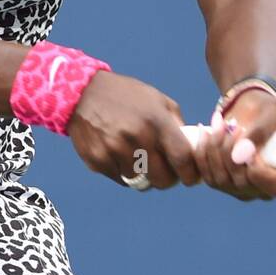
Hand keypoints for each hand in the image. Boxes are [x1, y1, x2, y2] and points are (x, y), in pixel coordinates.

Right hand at [64, 71, 201, 189]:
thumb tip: (191, 150)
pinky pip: (120, 179)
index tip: (190, 177)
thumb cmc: (126, 96)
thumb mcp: (156, 100)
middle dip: (167, 179)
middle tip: (163, 172)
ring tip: (136, 157)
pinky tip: (118, 154)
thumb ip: (175, 124)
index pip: (182, 158)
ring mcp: (116, 150)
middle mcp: (137, 136)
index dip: (190, 173)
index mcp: (156, 121)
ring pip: (140, 182)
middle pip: (163, 179)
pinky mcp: (98, 160)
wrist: (84, 92)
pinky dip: (123, 172)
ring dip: (142, 175)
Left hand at [192, 88, 275, 200]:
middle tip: (228, 126)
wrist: (252, 109)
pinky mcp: (227, 184)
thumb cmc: (269, 110)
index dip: (264, 176)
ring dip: (214, 150)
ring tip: (217, 123)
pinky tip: (204, 131)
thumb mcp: (270, 114)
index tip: (251, 156)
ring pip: (223, 181)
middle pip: (246, 185)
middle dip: (230, 154)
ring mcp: (248, 189)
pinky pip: (209, 176)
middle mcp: (271, 187)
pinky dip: (202, 153)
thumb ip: (259, 133)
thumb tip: (238, 156)